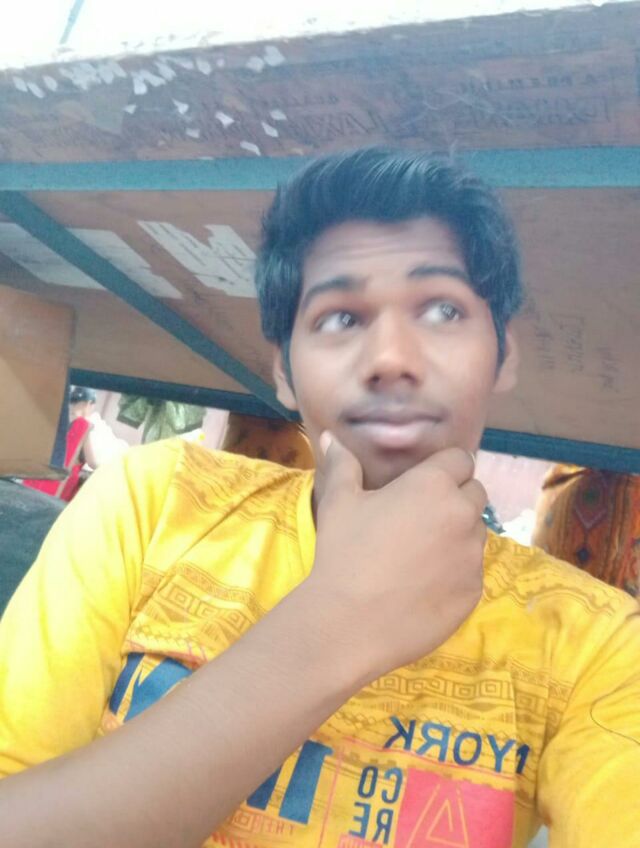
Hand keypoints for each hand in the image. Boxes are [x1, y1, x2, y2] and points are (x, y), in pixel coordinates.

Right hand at [304, 434, 487, 678]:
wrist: (349, 621)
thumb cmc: (344, 553)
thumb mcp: (339, 503)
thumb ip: (343, 465)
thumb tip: (332, 436)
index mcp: (433, 484)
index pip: (460, 460)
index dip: (444, 469)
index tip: (423, 484)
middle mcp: (463, 513)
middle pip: (474, 494)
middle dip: (455, 499)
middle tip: (420, 518)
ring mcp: (473, 555)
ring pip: (476, 533)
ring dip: (457, 535)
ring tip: (419, 555)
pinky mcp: (474, 590)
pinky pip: (471, 570)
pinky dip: (455, 572)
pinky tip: (423, 585)